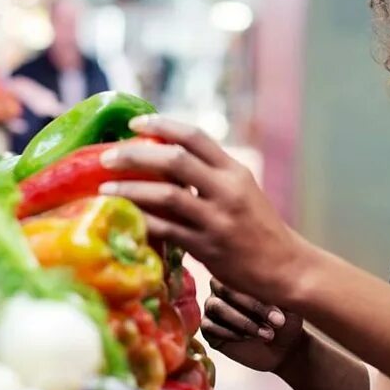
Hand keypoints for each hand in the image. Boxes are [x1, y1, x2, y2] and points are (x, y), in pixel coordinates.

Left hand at [99, 116, 314, 306]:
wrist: (285, 266)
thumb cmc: (257, 227)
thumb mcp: (240, 190)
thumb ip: (209, 175)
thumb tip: (164, 159)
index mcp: (234, 170)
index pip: (195, 136)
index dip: (161, 125)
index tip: (134, 123)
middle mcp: (227, 189)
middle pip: (175, 160)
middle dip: (135, 154)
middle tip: (107, 156)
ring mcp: (217, 219)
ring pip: (166, 195)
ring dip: (130, 188)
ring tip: (103, 188)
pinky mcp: (208, 247)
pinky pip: (167, 230)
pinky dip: (142, 221)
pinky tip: (123, 218)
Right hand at [202, 278, 305, 373]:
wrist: (283, 347)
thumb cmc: (285, 319)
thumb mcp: (287, 303)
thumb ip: (278, 289)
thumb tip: (274, 282)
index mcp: (237, 274)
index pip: (240, 275)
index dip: (258, 294)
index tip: (280, 313)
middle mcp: (220, 288)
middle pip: (226, 290)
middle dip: (253, 308)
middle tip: (277, 323)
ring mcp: (212, 308)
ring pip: (217, 308)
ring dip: (244, 322)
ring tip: (267, 334)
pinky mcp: (208, 329)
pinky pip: (210, 327)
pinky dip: (231, 333)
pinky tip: (249, 339)